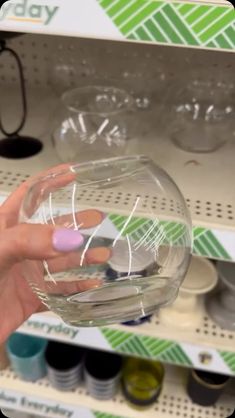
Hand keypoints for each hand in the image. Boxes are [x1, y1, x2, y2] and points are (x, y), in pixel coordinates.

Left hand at [0, 164, 109, 342]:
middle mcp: (18, 248)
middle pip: (51, 229)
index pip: (29, 196)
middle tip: (100, 218)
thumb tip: (70, 238)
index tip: (73, 173)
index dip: (49, 182)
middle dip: (75, 222)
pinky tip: (94, 286)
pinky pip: (58, 292)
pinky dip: (77, 289)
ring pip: (59, 262)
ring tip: (105, 254)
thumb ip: (27, 241)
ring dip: (82, 257)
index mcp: (5, 228)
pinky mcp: (30, 299)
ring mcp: (24, 274)